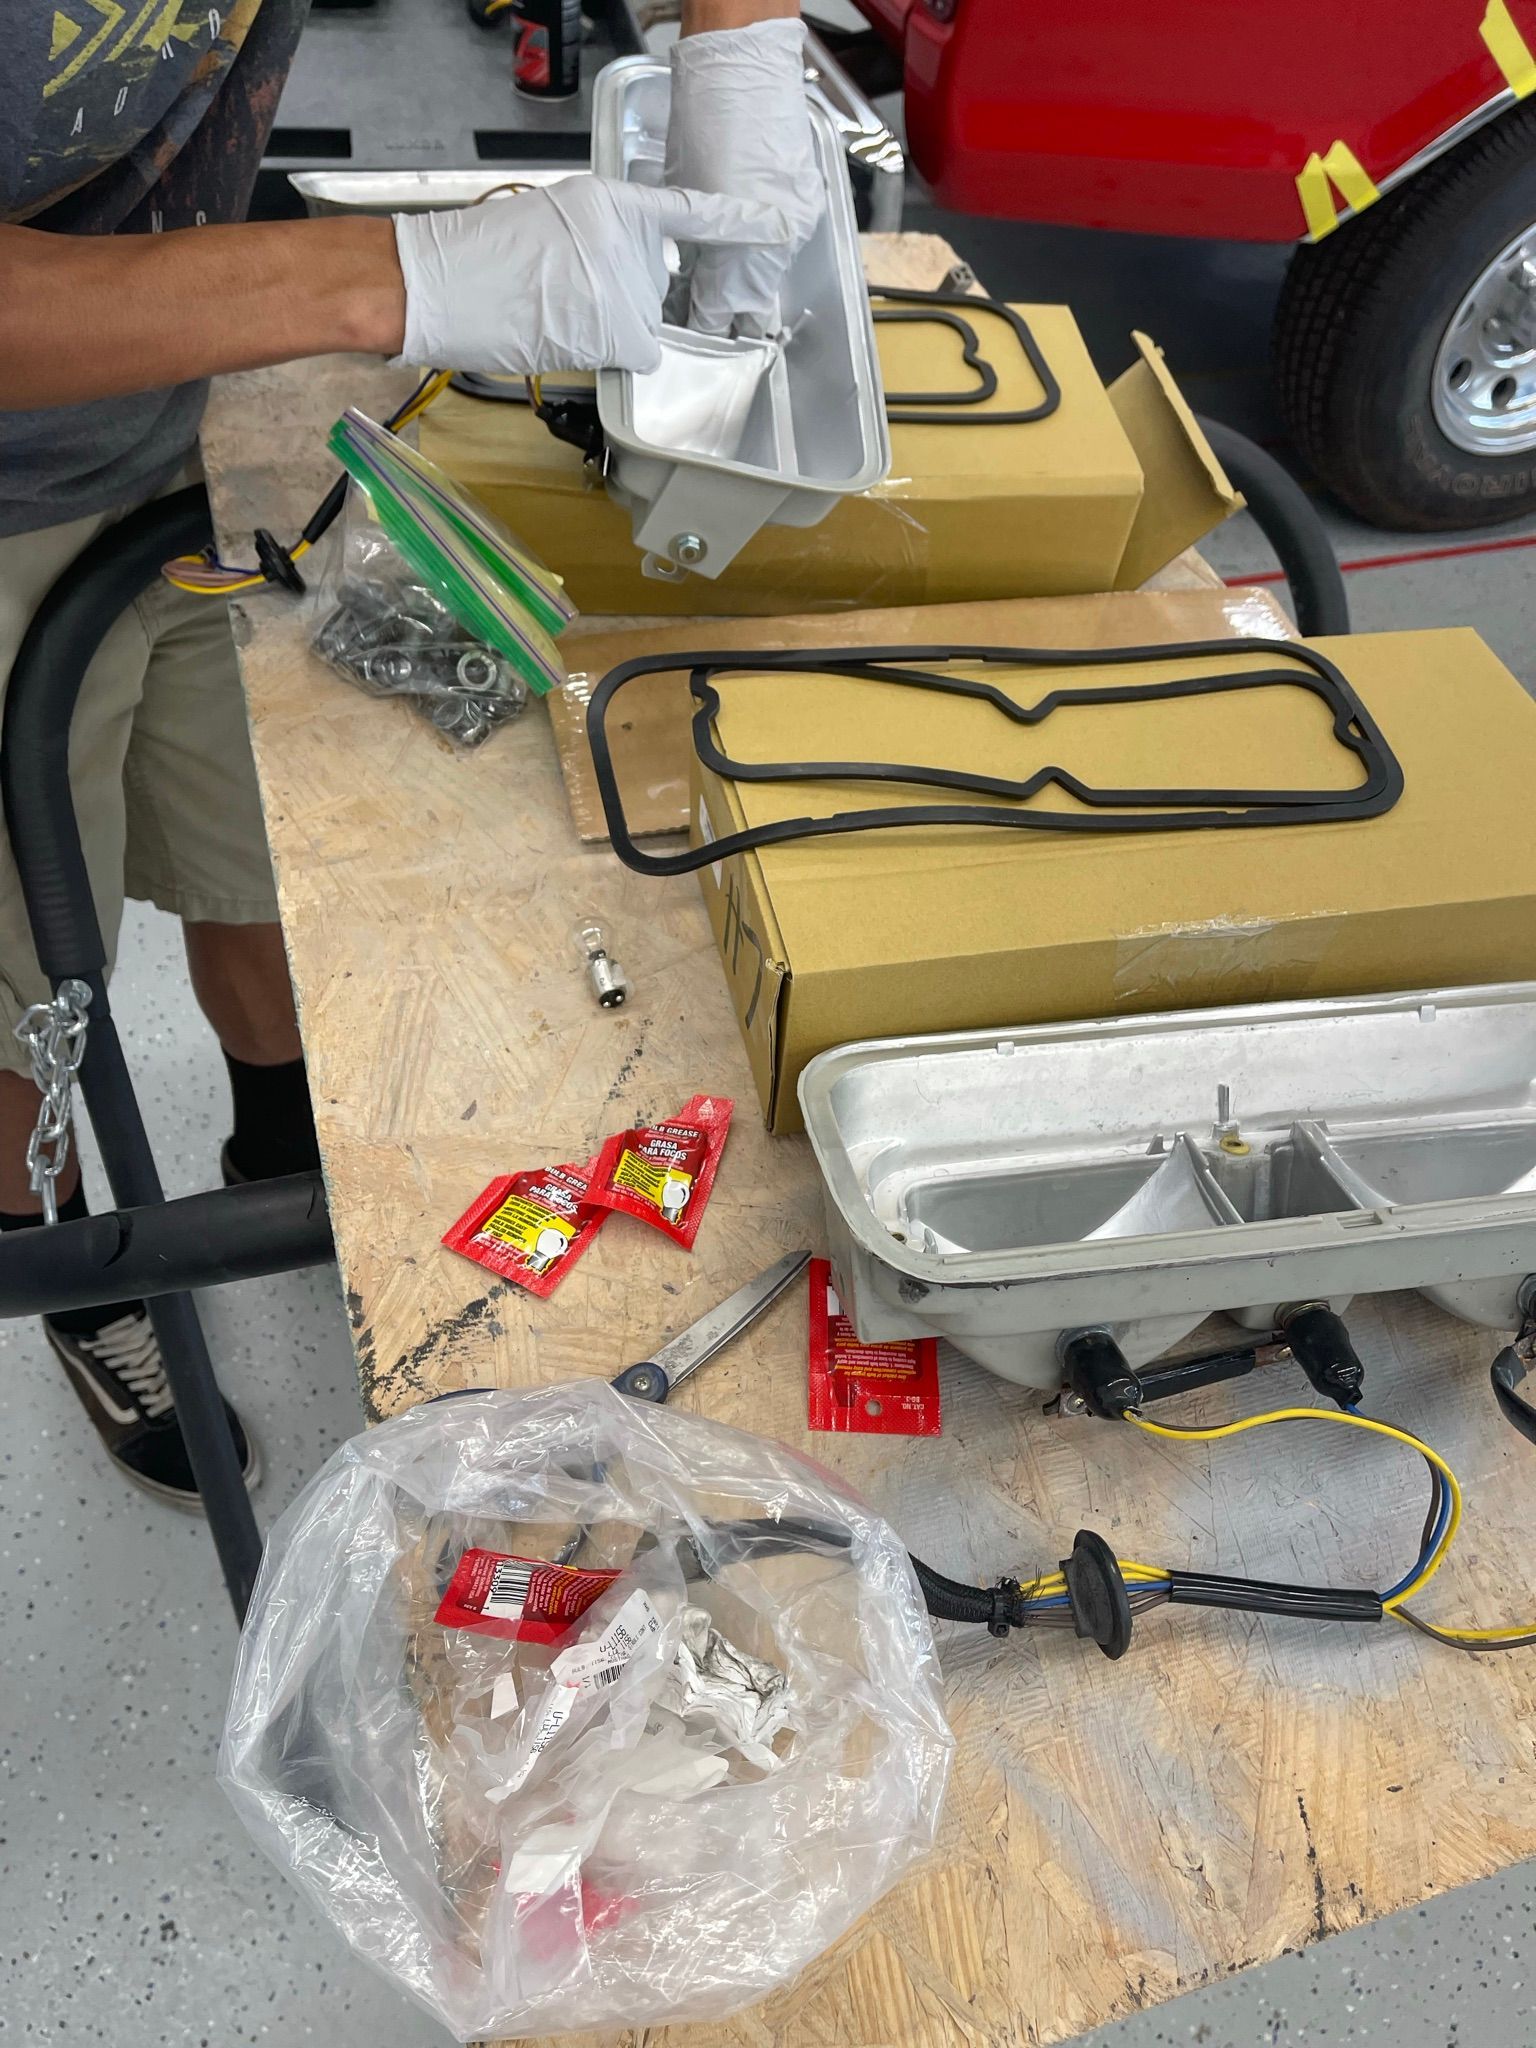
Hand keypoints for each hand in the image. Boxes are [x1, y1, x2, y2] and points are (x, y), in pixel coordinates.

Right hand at [392, 175, 788, 375]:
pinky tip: (565, 332)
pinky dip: (609, 353)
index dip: (736, 221)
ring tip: (554, 310)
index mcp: (614, 203)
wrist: (444, 284)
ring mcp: (626, 288)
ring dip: (607, 327)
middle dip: (620, 298)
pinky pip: (636, 353)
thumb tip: (618, 268)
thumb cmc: (484, 258)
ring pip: (641, 324)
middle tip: (565, 291)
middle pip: (653, 288)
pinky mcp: (620, 333)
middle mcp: (630, 243)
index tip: (776, 225)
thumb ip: (601, 237)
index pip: (689, 213)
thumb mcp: (555, 220)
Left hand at [665, 18, 821, 337]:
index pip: (721, 312)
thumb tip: (695, 273)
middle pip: (754, 301)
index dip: (704, 319)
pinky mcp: (810, 203)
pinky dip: (767, 241)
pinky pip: (787, 239)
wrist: (744, 70)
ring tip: (727, 262)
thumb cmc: (706, 124)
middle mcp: (776, 249)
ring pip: (772, 272)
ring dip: (750, 273)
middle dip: (732, 305)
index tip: (693, 320)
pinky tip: (749, 227)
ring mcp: (797, 225)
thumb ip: (692, 246)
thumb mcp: (684, 197)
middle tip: (709, 299)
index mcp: (741, 254)